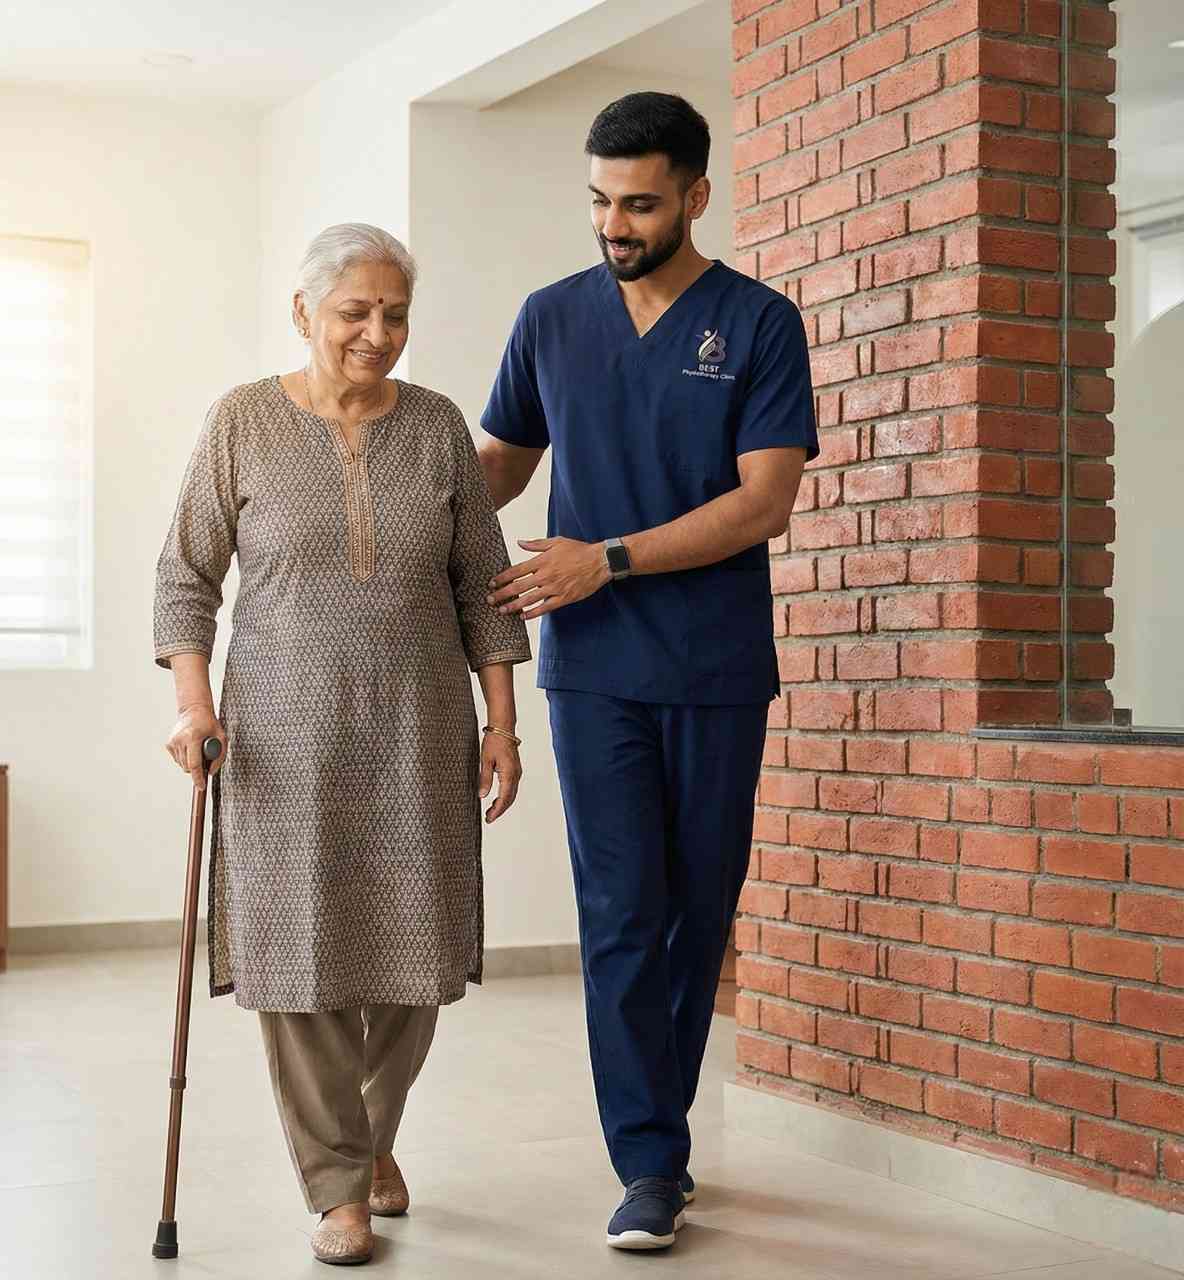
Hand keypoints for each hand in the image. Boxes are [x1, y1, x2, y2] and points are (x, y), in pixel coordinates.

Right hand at [165, 705, 226, 790]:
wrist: (194, 710)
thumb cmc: (210, 723)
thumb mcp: (222, 738)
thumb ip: (219, 756)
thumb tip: (210, 773)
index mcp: (192, 737)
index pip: (194, 764)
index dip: (198, 778)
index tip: (202, 787)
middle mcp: (179, 740)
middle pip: (188, 767)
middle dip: (197, 769)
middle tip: (206, 758)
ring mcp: (172, 742)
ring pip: (182, 765)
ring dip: (192, 763)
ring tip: (198, 748)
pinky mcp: (168, 744)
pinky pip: (179, 759)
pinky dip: (186, 758)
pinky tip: (191, 747)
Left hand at [479, 732, 521, 822]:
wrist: (503, 728)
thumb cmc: (493, 742)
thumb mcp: (485, 760)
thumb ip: (485, 779)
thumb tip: (482, 796)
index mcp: (509, 774)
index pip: (504, 798)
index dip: (497, 811)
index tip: (489, 819)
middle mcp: (516, 775)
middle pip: (509, 799)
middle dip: (500, 810)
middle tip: (488, 818)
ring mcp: (517, 772)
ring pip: (511, 794)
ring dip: (502, 804)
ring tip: (491, 811)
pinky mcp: (515, 770)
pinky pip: (511, 787)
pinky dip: (505, 796)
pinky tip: (496, 798)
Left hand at [486, 538, 611, 618]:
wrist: (600, 561)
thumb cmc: (579, 550)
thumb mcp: (556, 542)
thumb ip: (536, 544)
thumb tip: (519, 542)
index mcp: (542, 561)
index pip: (516, 570)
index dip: (502, 578)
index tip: (491, 583)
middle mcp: (546, 575)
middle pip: (519, 587)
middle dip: (502, 594)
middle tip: (490, 600)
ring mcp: (555, 588)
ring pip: (529, 599)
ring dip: (514, 606)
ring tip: (502, 611)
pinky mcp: (564, 598)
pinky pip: (546, 608)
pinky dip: (533, 613)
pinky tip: (523, 617)